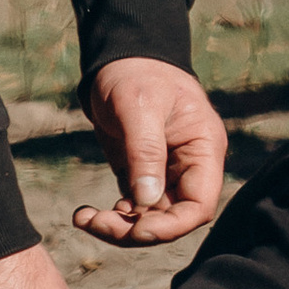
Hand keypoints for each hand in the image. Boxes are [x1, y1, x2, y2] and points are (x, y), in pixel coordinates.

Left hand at [74, 56, 225, 245]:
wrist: (119, 58)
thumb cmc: (135, 74)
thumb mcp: (138, 108)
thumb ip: (146, 154)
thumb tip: (146, 202)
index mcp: (203, 149)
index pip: (199, 205)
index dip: (171, 226)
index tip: (137, 229)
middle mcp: (190, 166)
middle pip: (173, 219)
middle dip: (137, 230)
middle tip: (97, 223)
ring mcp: (166, 173)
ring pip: (151, 219)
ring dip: (120, 227)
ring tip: (85, 218)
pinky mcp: (142, 174)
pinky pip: (134, 209)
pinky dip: (114, 217)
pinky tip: (88, 213)